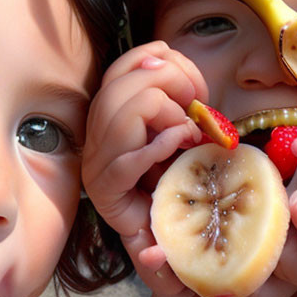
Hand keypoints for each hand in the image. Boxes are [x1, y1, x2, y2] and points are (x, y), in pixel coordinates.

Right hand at [82, 41, 207, 249]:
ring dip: (171, 117)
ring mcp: (98, 159)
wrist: (165, 235)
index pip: (128, 62)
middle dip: (175, 85)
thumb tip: (172, 66)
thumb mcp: (182, 129)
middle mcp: (97, 129)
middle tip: (199, 112)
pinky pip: (130, 157)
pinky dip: (162, 145)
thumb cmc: (174, 177)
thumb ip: (179, 98)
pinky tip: (182, 146)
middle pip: (127, 79)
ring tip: (190, 136)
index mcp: (112, 108)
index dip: (168, 63)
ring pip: (127, 108)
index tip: (198, 89)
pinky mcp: (107, 189)